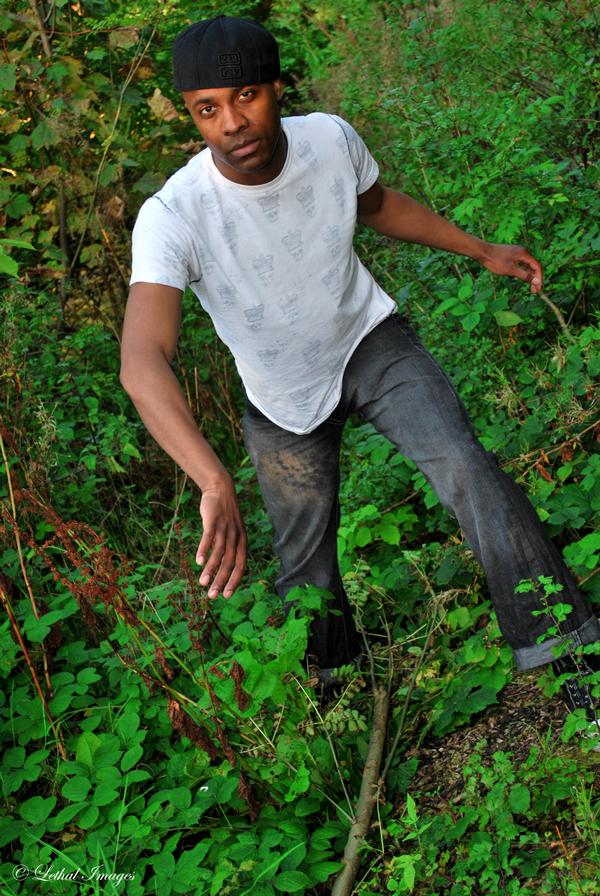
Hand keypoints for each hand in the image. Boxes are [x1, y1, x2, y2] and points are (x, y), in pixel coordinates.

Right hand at [196, 478, 246, 598]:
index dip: (234, 581)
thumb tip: (219, 567)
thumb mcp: (231, 531)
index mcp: (242, 541)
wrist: (221, 489)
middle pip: (230, 563)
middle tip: (212, 596)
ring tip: (202, 583)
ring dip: (210, 570)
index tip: (226, 596)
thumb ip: (228, 548)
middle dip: (221, 581)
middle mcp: (236, 537)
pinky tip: (198, 562)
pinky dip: (204, 551)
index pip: (241, 566)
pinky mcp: (213, 521)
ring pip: (219, 553)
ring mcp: (225, 529)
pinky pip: (209, 538)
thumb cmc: (225, 515)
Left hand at [480, 243, 542, 293]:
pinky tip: (521, 278)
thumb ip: (524, 275)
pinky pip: (521, 264)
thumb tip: (536, 281)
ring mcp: (517, 252)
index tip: (538, 289)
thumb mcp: (510, 270)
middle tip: (534, 291)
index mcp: (524, 253)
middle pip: (533, 266)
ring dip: (529, 276)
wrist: (482, 252)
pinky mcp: (511, 254)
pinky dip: (523, 271)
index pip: (537, 267)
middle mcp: (522, 251)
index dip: (539, 278)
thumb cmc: (495, 261)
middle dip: (535, 279)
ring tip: (530, 287)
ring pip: (527, 265)